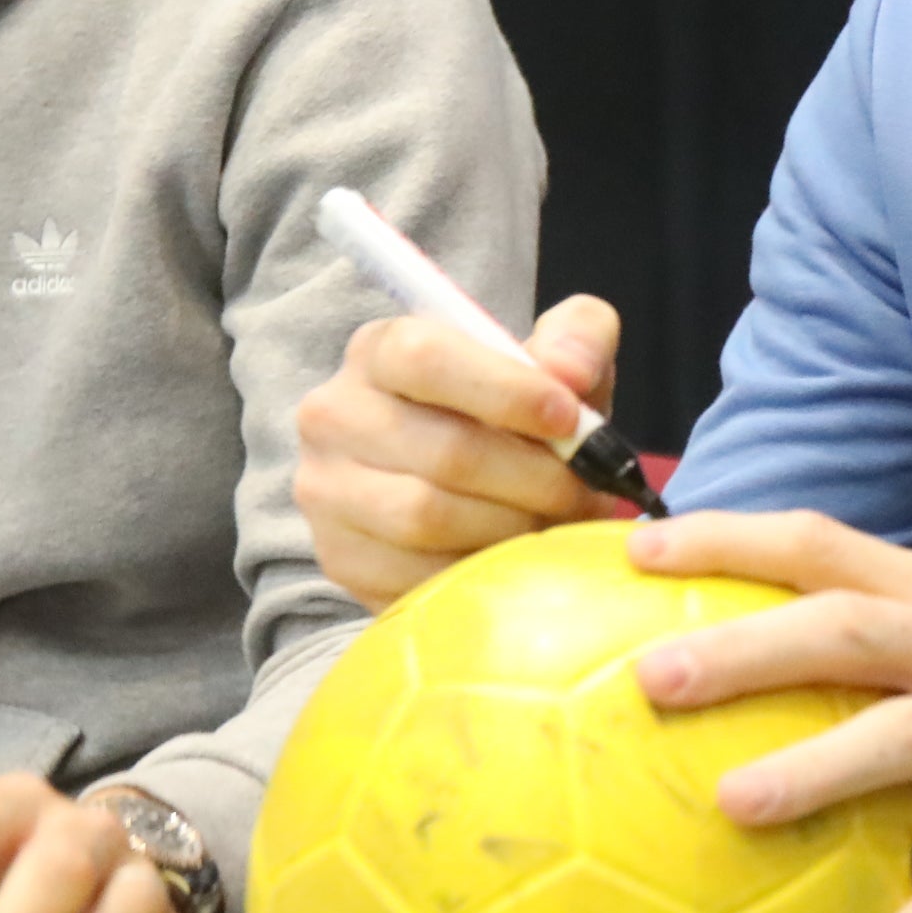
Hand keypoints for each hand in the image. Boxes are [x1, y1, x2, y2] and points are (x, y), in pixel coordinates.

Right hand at [292, 294, 630, 606]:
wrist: (461, 487)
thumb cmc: (509, 415)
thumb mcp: (552, 362)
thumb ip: (578, 338)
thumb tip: (568, 371)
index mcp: (379, 350)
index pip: (426, 358)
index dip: (507, 391)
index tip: (570, 419)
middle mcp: (334, 414)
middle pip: (444, 451)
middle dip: (534, 477)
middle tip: (584, 491)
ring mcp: (326, 490)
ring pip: (427, 518)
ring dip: (512, 527)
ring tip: (556, 523)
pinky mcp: (338, 557)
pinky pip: (416, 574)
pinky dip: (480, 571)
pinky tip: (513, 557)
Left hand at [622, 509, 911, 912]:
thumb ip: (897, 631)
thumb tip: (772, 660)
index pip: (821, 543)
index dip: (729, 538)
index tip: (637, 550)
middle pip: (844, 625)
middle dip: (745, 647)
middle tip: (652, 677)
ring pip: (904, 732)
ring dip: (817, 767)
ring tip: (734, 804)